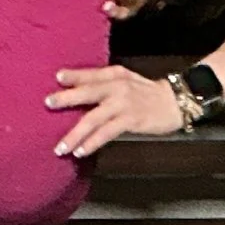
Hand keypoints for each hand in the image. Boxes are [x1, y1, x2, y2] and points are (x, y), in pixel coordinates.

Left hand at [45, 66, 183, 157]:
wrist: (176, 102)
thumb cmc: (147, 92)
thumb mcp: (126, 80)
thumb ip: (105, 82)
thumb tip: (77, 88)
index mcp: (115, 75)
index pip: (91, 74)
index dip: (74, 75)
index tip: (57, 77)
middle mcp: (117, 87)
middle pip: (88, 92)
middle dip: (66, 98)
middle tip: (48, 103)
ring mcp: (123, 104)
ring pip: (93, 118)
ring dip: (75, 134)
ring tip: (60, 147)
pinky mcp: (131, 120)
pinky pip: (107, 132)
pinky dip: (92, 142)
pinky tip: (81, 151)